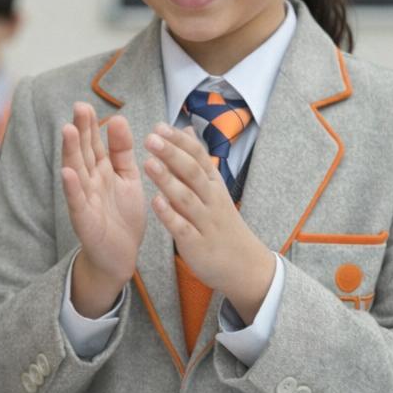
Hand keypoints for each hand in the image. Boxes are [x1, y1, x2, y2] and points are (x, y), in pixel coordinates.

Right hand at [60, 104, 144, 316]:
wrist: (120, 255)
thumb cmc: (123, 216)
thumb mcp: (127, 178)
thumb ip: (122, 151)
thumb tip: (117, 119)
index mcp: (102, 171)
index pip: (94, 143)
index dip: (91, 126)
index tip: (87, 105)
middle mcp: (90, 181)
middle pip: (83, 152)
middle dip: (80, 130)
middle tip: (78, 107)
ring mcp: (84, 199)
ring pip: (76, 171)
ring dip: (71, 152)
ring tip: (68, 130)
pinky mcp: (84, 219)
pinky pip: (77, 201)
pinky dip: (72, 187)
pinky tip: (67, 173)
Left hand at [143, 124, 275, 319]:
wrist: (245, 266)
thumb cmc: (221, 224)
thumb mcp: (214, 190)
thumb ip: (197, 161)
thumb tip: (186, 130)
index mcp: (214, 185)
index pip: (198, 157)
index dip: (180, 142)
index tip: (160, 126)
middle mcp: (211, 200)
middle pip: (192, 173)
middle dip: (172, 154)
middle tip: (151, 138)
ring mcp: (205, 222)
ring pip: (187, 198)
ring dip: (167, 180)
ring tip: (148, 164)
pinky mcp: (197, 244)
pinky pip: (183, 228)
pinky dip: (170, 215)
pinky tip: (155, 202)